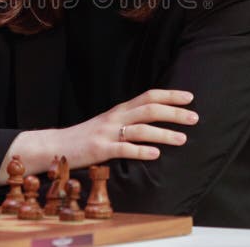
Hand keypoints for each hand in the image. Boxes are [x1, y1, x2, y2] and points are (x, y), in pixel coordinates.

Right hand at [60, 89, 197, 168]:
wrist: (54, 146)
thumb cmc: (85, 138)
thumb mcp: (108, 125)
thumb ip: (128, 121)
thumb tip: (155, 121)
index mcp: (119, 110)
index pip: (148, 96)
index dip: (169, 95)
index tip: (190, 97)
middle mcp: (114, 118)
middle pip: (148, 109)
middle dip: (174, 112)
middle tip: (194, 117)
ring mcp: (107, 133)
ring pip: (140, 129)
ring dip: (163, 133)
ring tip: (182, 139)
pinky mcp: (99, 150)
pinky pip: (123, 149)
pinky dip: (140, 151)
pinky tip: (155, 155)